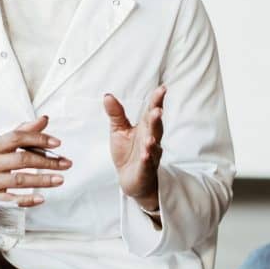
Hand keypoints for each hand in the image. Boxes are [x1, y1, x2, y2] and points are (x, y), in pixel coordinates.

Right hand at [0, 116, 71, 206]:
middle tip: (66, 164)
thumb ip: (23, 131)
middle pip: (22, 160)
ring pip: (19, 180)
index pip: (18, 138)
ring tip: (60, 179)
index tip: (57, 144)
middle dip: (47, 162)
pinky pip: (11, 200)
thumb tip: (44, 119)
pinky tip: (41, 198)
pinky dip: (27, 200)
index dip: (39, 139)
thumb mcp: (0, 144)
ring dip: (42, 180)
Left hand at [105, 86, 165, 210]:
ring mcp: (150, 154)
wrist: (129, 179)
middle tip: (158, 110)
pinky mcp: (145, 169)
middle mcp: (151, 139)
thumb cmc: (127, 153)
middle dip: (157, 119)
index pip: (152, 112)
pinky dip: (147, 158)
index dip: (157, 101)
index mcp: (145, 127)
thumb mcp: (119, 130)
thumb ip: (116, 114)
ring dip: (153, 139)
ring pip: (153, 145)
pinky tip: (145, 153)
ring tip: (150, 135)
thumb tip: (107, 95)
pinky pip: (147, 163)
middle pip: (155, 127)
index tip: (162, 89)